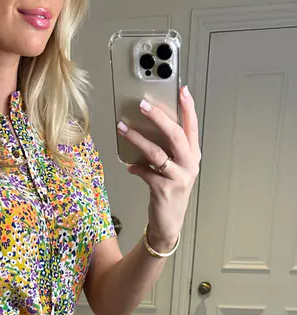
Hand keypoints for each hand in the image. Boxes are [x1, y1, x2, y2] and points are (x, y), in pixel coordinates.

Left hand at [117, 85, 200, 251]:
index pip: (192, 127)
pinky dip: (136, 168)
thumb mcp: (173, 169)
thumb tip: (147, 128)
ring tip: (123, 129)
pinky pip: (146, 173)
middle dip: (158, 117)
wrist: (168, 223)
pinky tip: (129, 166)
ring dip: (138, 139)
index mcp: (193, 156)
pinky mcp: (164, 190)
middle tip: (143, 105)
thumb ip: (166, 150)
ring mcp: (178, 178)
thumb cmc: (169, 191)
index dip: (188, 108)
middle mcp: (189, 165)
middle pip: (175, 135)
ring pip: (157, 153)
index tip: (182, 90)